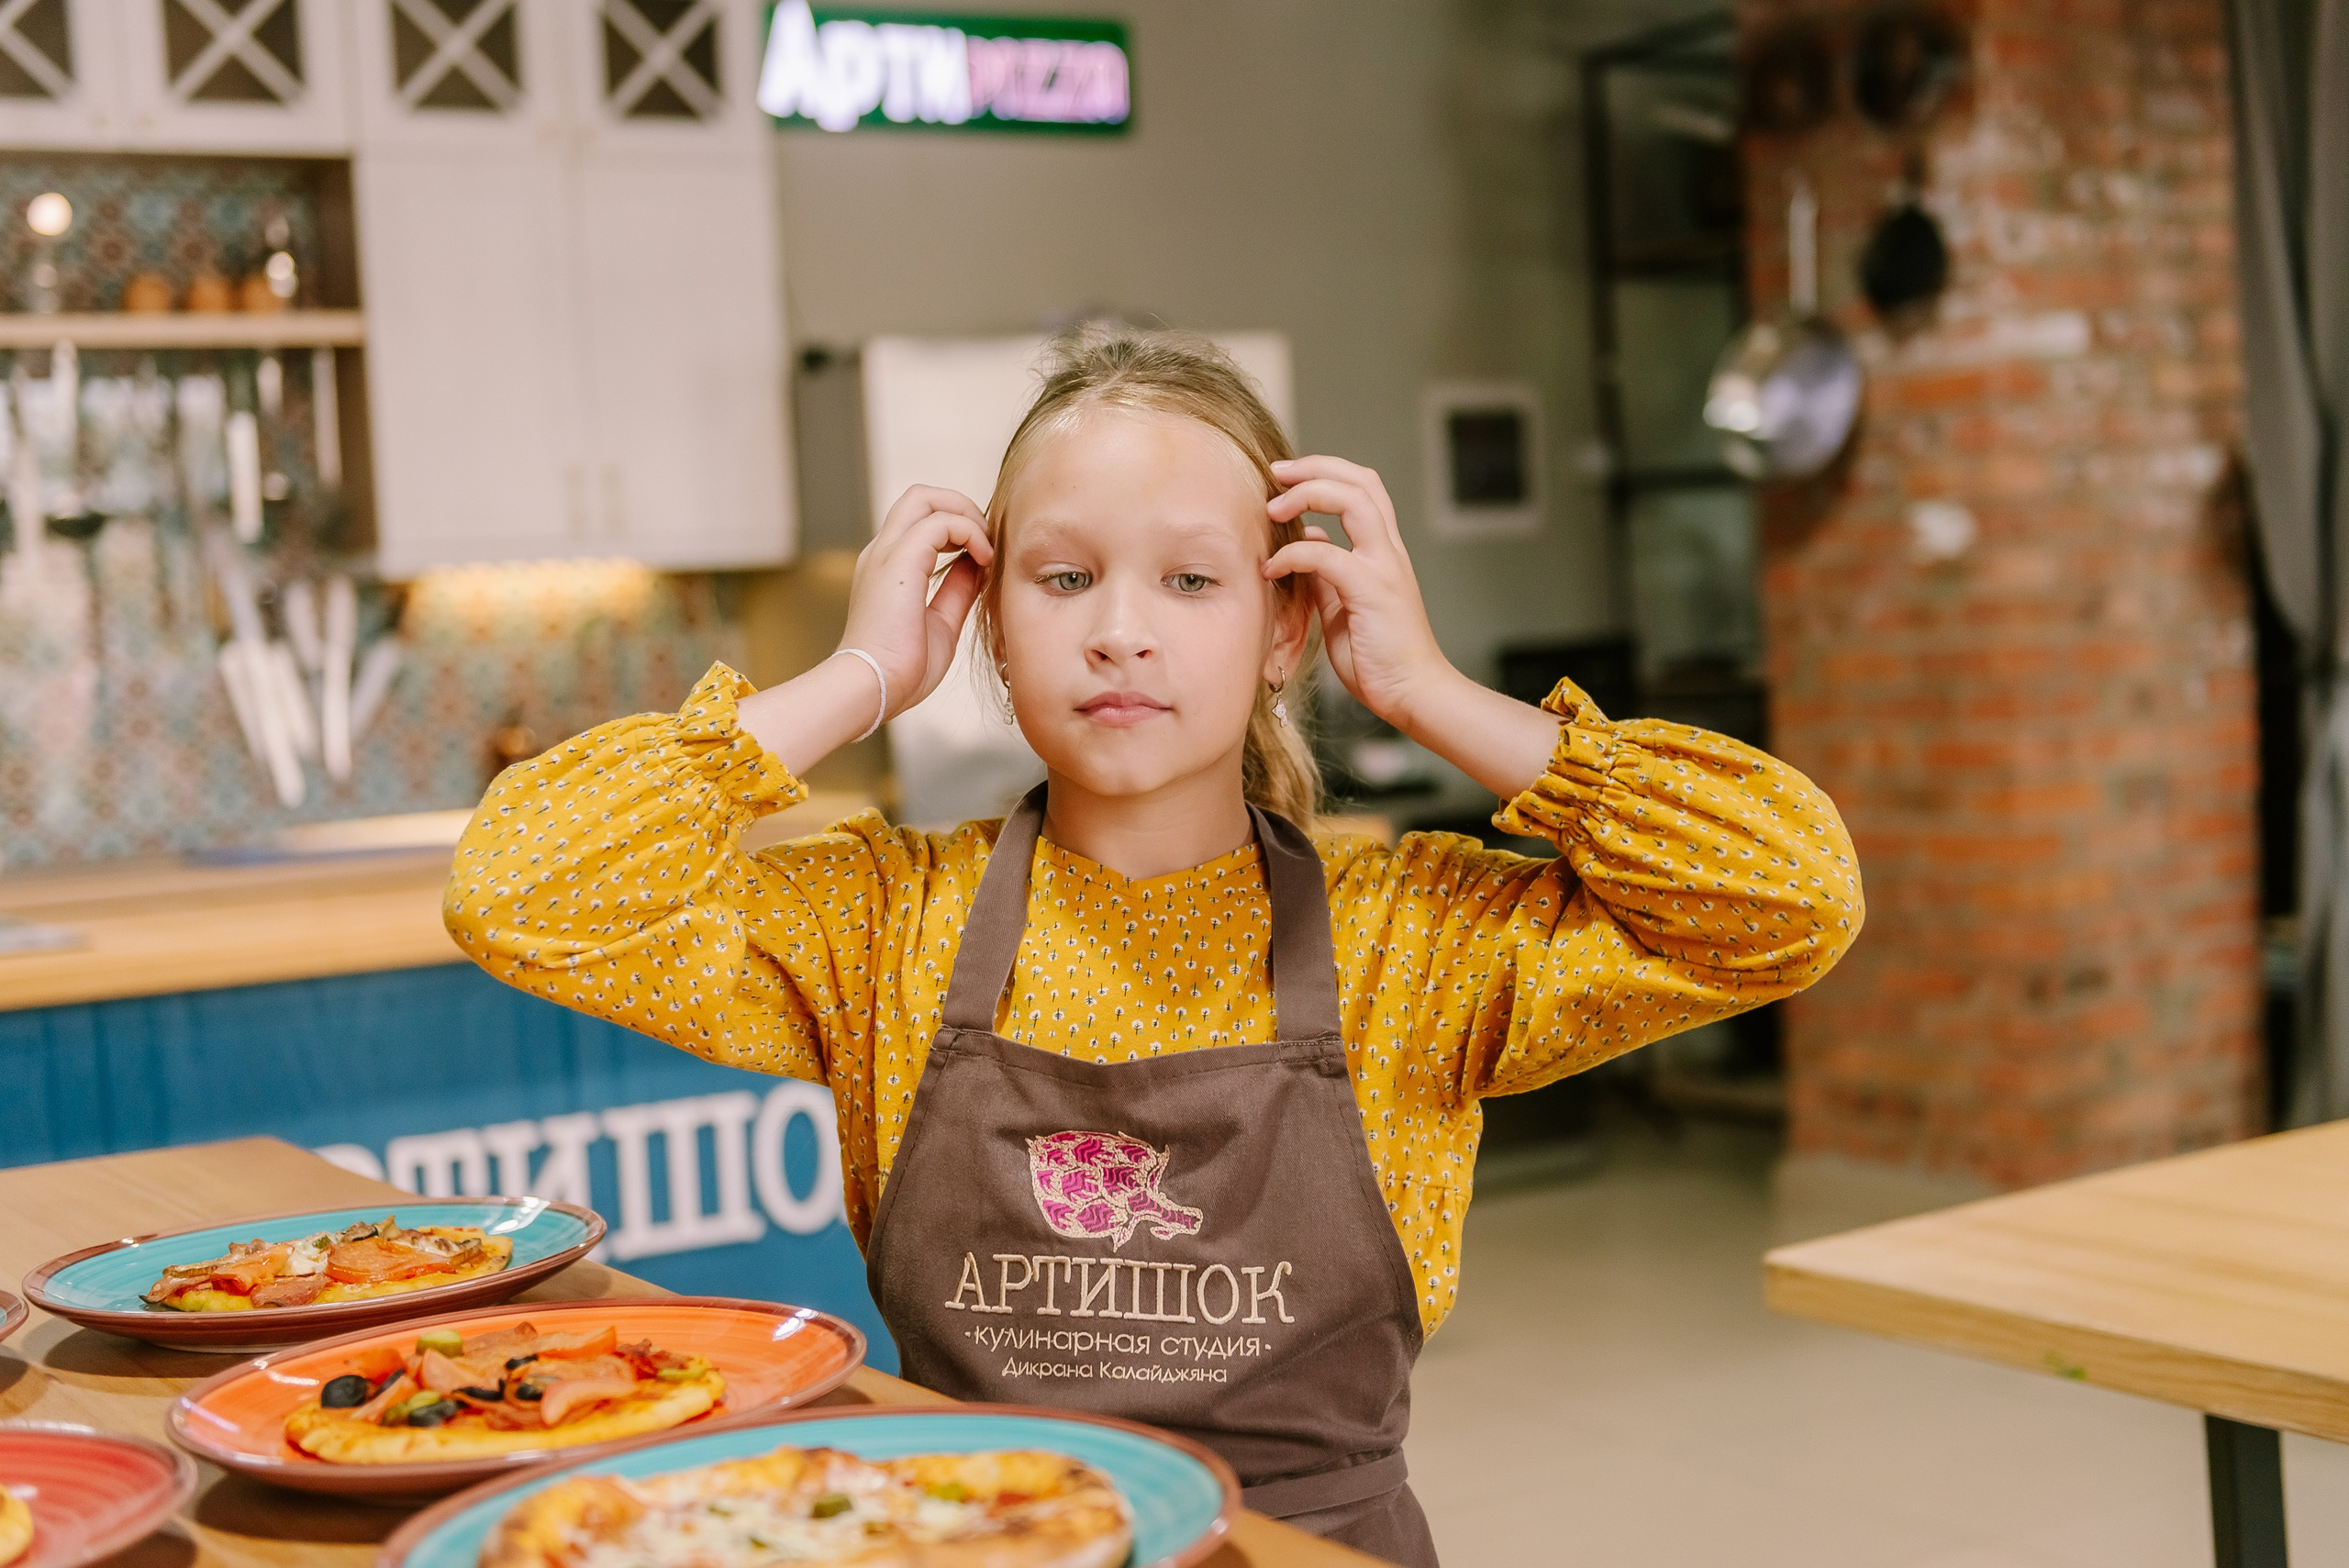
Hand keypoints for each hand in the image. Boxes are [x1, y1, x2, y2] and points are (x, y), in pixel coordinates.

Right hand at [839, 485, 994, 716]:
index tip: (984, 557)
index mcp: (888, 569)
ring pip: (925, 497)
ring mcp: (887, 553)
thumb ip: (956, 591)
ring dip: (965, 514)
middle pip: (920, 497)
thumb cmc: (900, 670)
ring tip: (986, 548)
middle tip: (986, 540)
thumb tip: (979, 567)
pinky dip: (969, 532)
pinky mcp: (900, 560)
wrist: (873, 688)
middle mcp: (883, 553)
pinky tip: (984, 559)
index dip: (958, 529)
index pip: (921, 524)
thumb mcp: (941, 623)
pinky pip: (940, 522)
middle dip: (961, 506)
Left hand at [1262, 456, 1450, 730]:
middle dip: (1314, 468)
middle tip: (1276, 474)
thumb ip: (1326, 573)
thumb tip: (1308, 540)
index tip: (1286, 479)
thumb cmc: (1378, 658)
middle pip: (1361, 481)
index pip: (1363, 489)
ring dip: (1308, 494)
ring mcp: (1384, 568)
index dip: (1325, 473)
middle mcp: (1389, 552)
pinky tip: (1272, 568)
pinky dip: (1294, 553)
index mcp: (1384, 553)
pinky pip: (1328, 554)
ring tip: (1273, 509)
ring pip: (1354, 500)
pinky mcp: (1372, 591)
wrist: (1413, 693)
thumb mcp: (1343, 607)